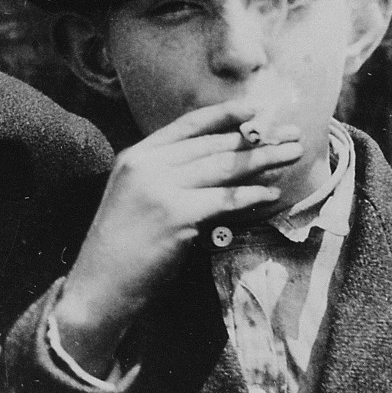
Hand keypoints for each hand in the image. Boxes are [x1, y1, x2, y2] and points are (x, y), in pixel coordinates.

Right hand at [53, 101, 299, 376]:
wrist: (100, 284)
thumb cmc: (121, 247)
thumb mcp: (135, 197)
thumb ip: (165, 175)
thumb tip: (217, 162)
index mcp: (136, 156)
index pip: (187, 126)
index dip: (224, 115)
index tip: (255, 109)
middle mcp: (147, 165)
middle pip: (212, 145)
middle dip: (256, 139)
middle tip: (291, 136)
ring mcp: (161, 188)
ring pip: (223, 168)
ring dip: (263, 161)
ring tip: (291, 156)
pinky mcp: (177, 214)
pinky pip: (225, 199)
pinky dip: (252, 195)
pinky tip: (271, 193)